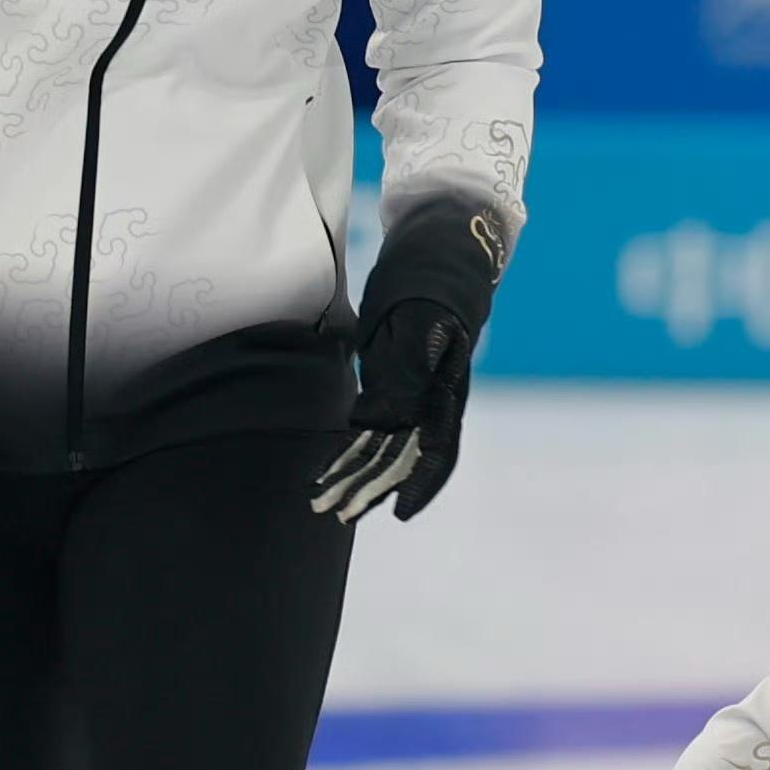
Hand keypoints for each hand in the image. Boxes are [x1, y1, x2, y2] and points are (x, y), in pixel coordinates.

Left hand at [316, 195, 506, 522]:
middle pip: (404, 458)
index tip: (397, 513)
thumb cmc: (427, 284)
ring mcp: (411, 397)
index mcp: (445, 390)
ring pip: (385, 449)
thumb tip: (380, 422)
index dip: (419, 484)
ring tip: (323, 503)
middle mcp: (431, 402)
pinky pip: (372, 429)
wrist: (432, 256)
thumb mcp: (417, 321)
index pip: (436, 449)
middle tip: (337, 514)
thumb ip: (408, 370)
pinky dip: (350, 451)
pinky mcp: (391, 387)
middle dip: (372, 489)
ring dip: (356, 477)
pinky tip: (328, 469)